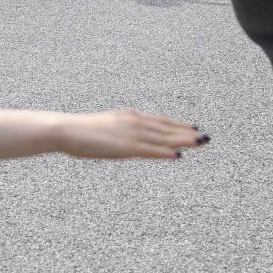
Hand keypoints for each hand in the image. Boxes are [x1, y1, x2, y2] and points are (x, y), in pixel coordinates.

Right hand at [58, 109, 205, 159]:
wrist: (66, 130)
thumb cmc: (79, 131)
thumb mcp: (104, 127)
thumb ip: (119, 131)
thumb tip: (125, 139)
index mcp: (129, 116)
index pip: (159, 120)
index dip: (177, 124)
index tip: (192, 127)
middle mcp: (134, 122)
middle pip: (166, 128)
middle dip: (187, 132)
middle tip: (205, 137)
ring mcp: (131, 134)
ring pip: (163, 138)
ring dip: (183, 140)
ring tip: (200, 143)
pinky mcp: (125, 147)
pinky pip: (150, 151)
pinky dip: (165, 152)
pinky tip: (177, 155)